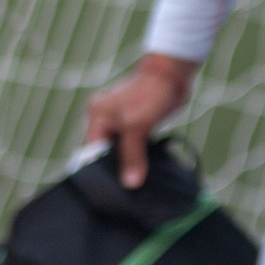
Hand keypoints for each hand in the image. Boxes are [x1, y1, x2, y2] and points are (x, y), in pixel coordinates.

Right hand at [84, 54, 196, 187]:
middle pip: (105, 150)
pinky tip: (144, 166)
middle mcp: (104, 117)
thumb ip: (132, 155)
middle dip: (116, 166)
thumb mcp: (138, 127)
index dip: (102, 168)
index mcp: (97, 114)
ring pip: (119, 149)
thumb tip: (130, 183)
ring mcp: (119, 120)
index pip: (93, 149)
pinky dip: (137, 155)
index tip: (113, 186)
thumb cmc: (151, 95)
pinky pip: (131, 145)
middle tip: (127, 185)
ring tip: (137, 178)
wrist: (172, 77)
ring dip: (128, 161)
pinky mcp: (134, 123)